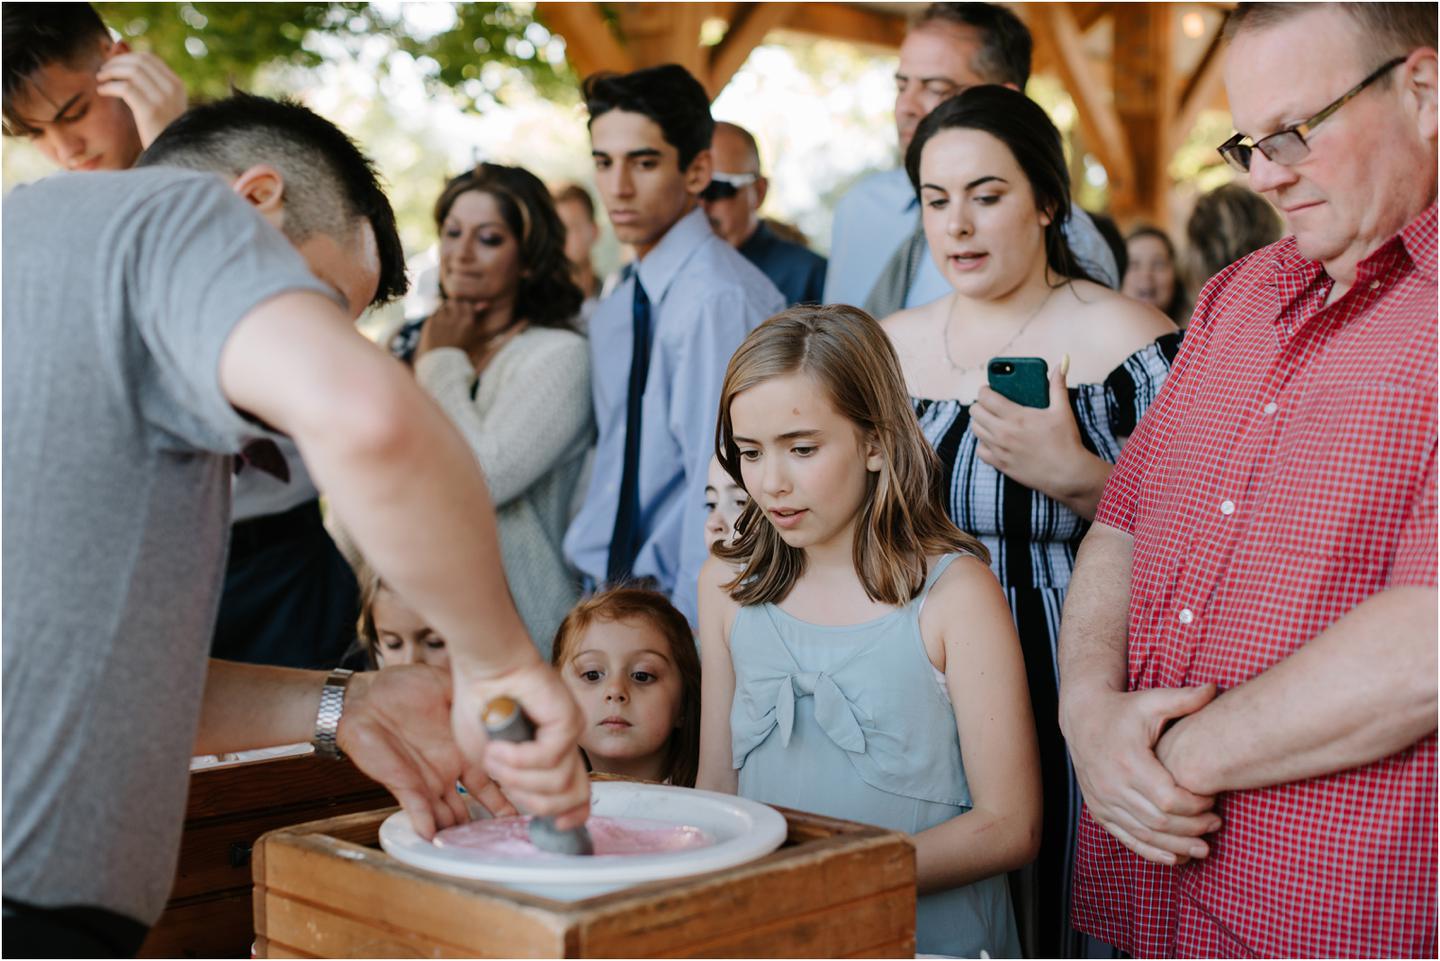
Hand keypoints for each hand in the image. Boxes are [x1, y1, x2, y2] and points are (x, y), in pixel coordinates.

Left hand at [95, 51, 186, 147]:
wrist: (174, 156)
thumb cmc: (165, 133)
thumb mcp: (165, 107)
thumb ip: (153, 88)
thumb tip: (129, 67)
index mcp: (177, 85)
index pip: (149, 58)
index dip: (127, 57)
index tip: (113, 64)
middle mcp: (172, 88)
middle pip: (139, 62)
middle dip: (116, 62)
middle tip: (103, 70)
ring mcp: (163, 99)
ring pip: (131, 71)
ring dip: (111, 72)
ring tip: (100, 79)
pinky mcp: (150, 110)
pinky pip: (125, 88)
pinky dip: (110, 86)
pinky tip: (102, 91)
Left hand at [335, 665, 516, 840]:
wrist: (365, 697)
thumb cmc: (402, 688)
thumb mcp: (446, 686)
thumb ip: (471, 698)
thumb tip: (499, 699)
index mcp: (462, 751)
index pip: (489, 782)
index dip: (506, 799)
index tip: (520, 814)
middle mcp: (447, 771)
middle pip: (469, 808)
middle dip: (483, 825)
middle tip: (501, 839)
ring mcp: (425, 781)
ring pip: (446, 815)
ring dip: (457, 830)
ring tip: (473, 844)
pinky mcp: (402, 784)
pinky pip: (417, 809)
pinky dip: (426, 823)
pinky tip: (435, 836)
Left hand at [416, 299, 481, 357]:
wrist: (443, 365)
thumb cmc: (460, 353)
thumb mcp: (473, 335)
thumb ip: (477, 316)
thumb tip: (485, 303)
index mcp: (468, 322)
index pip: (466, 304)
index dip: (464, 308)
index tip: (463, 313)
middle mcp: (455, 317)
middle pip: (454, 303)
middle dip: (454, 307)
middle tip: (452, 317)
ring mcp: (441, 319)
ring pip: (442, 307)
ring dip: (444, 312)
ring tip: (444, 324)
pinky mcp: (430, 322)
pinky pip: (434, 314)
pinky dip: (436, 319)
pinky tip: (437, 329)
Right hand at [451, 658, 590, 828]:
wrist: (485, 665)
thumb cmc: (481, 703)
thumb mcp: (490, 756)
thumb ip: (509, 780)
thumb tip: (522, 803)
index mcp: (552, 755)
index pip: (578, 796)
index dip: (570, 817)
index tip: (556, 828)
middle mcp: (566, 746)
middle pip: (573, 796)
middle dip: (535, 802)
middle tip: (503, 780)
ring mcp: (570, 732)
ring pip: (558, 782)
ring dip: (519, 778)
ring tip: (495, 757)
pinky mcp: (567, 720)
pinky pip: (549, 757)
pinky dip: (519, 760)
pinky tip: (499, 749)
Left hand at [970, 354, 1102, 512]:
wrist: (1068, 473)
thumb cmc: (1066, 441)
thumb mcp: (1062, 410)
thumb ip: (1058, 385)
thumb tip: (1060, 364)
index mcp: (1016, 416)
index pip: (986, 397)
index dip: (984, 390)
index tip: (988, 389)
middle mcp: (1003, 433)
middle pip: (975, 412)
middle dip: (980, 404)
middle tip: (989, 404)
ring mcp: (1000, 450)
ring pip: (975, 430)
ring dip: (980, 422)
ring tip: (990, 419)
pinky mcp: (1000, 465)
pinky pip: (980, 450)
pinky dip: (983, 443)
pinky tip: (992, 440)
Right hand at [1063, 682, 1223, 864]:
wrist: (1082, 717)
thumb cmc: (1123, 709)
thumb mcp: (1152, 701)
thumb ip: (1184, 699)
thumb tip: (1215, 689)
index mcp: (1129, 761)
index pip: (1169, 798)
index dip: (1195, 806)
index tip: (1213, 800)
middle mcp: (1112, 785)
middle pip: (1160, 821)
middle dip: (1192, 828)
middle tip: (1216, 824)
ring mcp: (1103, 800)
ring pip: (1145, 835)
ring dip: (1177, 846)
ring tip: (1203, 848)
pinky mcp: (1099, 810)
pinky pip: (1127, 838)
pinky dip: (1152, 852)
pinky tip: (1175, 858)